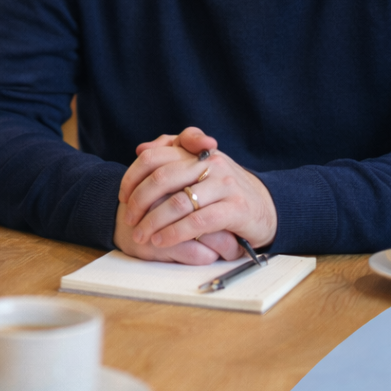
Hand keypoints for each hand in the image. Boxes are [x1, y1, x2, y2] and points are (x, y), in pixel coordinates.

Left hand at [113, 127, 276, 262]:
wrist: (267, 206)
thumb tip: (141, 149)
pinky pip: (197, 221)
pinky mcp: (236, 208)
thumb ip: (172, 155)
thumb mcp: (200, 168)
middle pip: (162, 177)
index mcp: (197, 151)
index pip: (155, 156)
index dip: (133, 175)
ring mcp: (225, 184)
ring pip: (178, 202)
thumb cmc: (224, 189)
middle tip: (128, 219)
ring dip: (153, 221)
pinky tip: (162, 241)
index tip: (123, 195)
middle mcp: (211, 162)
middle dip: (139, 200)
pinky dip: (174, 233)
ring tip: (141, 235)